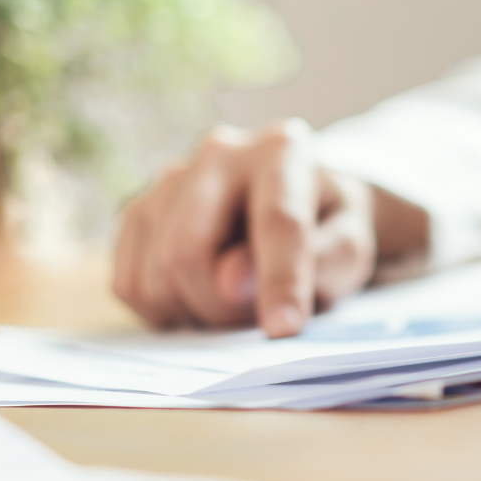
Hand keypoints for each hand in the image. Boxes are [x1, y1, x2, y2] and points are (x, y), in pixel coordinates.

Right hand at [113, 118, 428, 336]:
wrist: (299, 203)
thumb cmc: (329, 228)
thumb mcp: (350, 245)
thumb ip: (316, 259)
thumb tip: (233, 280)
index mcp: (281, 151)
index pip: (277, 222)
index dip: (280, 281)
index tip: (284, 329)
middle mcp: (219, 153)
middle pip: (188, 251)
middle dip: (221, 306)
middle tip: (254, 319)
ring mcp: (170, 179)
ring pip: (156, 274)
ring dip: (196, 312)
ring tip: (236, 303)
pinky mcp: (140, 213)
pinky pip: (130, 285)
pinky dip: (166, 312)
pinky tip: (201, 298)